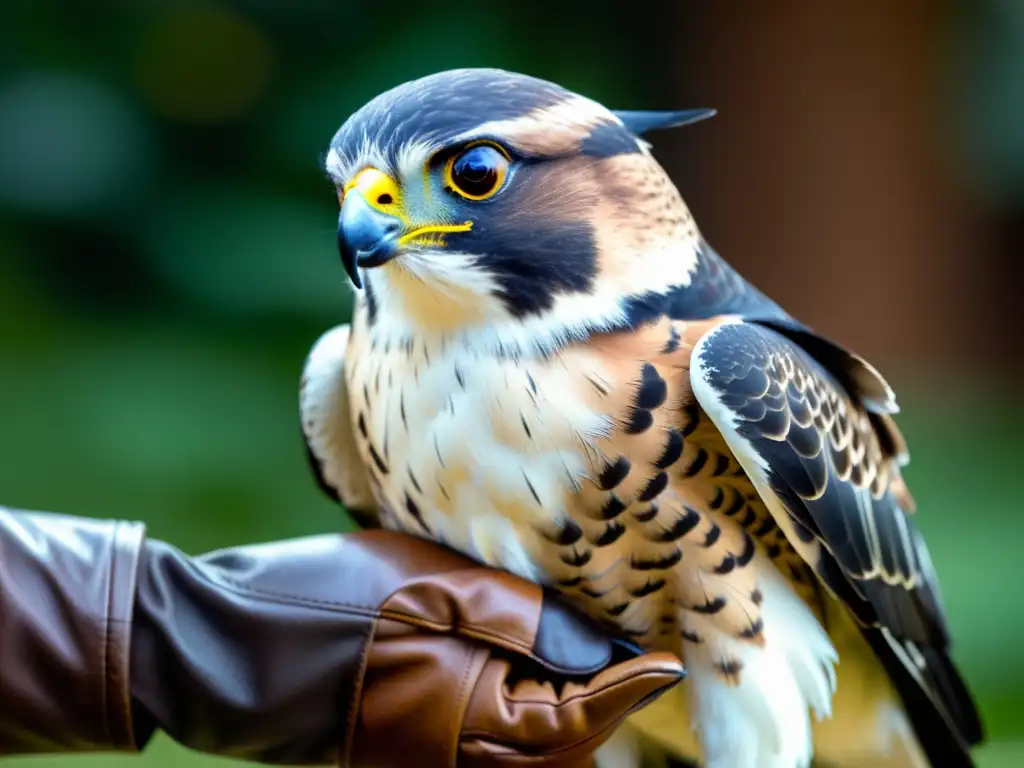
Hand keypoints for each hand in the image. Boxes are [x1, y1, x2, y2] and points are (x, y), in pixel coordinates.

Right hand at [343, 530, 684, 767]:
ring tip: (575, 654)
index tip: (671, 663)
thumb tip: (597, 651)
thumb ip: (527, 620)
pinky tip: (515, 666)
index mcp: (476, 729)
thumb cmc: (329, 605)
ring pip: (527, 756)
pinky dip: (518, 716)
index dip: (630, 688)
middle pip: (562, 752)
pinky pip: (486, 752)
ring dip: (561, 713)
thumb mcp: (438, 591)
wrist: (229, 645)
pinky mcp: (407, 755)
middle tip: (624, 649)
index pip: (580, 721)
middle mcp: (458, 766)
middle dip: (600, 707)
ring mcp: (429, 766)